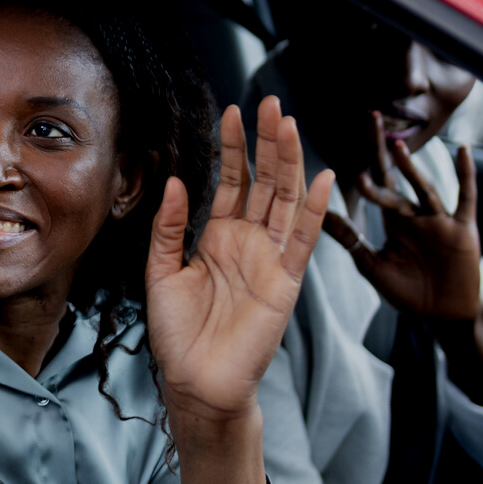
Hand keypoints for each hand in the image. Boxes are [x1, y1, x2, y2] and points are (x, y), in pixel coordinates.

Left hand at [144, 99, 332, 483]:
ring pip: (285, 201)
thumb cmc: (178, 333)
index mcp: (217, 236)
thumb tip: (175, 181)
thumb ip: (170, 227)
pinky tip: (322, 180)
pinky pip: (303, 241)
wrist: (196, 380)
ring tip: (290, 125)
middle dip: (266, 143)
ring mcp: (269, 259)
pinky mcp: (285, 282)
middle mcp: (247, 242)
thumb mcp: (161, 271)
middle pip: (263, 182)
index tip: (233, 111)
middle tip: (270, 103)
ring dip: (289, 164)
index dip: (232, 148)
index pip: (230, 181)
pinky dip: (314, 211)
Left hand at [323, 116, 482, 323]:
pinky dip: (466, 175)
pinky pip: (466, 197)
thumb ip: (349, 239)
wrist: (444, 316)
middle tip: (370, 117)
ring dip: (410, 169)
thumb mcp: (372, 264)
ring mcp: (439, 219)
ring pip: (422, 188)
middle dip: (383, 151)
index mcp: (394, 220)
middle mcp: (415, 214)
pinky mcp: (462, 229)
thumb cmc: (408, 292)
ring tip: (396, 147)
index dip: (362, 168)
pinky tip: (464, 151)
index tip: (348, 149)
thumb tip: (316, 215)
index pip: (375, 185)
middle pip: (397, 177)